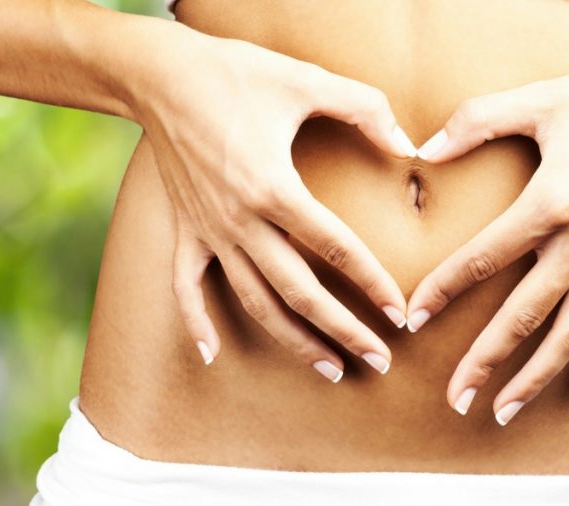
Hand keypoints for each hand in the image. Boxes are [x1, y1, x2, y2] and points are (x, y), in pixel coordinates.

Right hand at [133, 29, 417, 378]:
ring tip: (329, 369)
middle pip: (300, 292)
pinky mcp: (184, 231)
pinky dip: (197, 323)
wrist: (158, 73)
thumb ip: (366, 109)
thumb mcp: (306, 81)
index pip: (336, 249)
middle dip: (344, 331)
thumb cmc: (236, 73)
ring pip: (254, 301)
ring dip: (293, 340)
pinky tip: (212, 355)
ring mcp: (210, 231)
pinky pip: (186, 288)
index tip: (400, 315)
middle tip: (379, 361)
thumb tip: (410, 145)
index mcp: (275, 188)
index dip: (373, 284)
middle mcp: (241, 220)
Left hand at [408, 60, 568, 422]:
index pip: (483, 258)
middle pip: (523, 314)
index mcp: (551, 203)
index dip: (443, 290)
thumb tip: (425, 149)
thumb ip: (478, 120)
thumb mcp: (544, 98)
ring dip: (536, 376)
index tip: (414, 319)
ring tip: (505, 411)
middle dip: (485, 360)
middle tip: (455, 399)